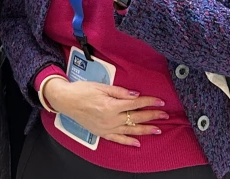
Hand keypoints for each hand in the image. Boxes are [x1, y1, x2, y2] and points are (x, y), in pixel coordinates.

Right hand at [43, 79, 167, 146]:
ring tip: (157, 129)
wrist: (66, 100)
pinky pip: (117, 139)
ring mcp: (107, 127)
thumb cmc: (81, 91)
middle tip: (164, 115)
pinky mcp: (102, 133)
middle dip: (152, 115)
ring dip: (145, 130)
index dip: (149, 102)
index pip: (135, 104)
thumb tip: (135, 95)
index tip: (160, 102)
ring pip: (130, 130)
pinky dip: (128, 142)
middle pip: (136, 117)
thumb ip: (120, 92)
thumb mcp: (101, 87)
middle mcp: (110, 119)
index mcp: (111, 105)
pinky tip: (138, 142)